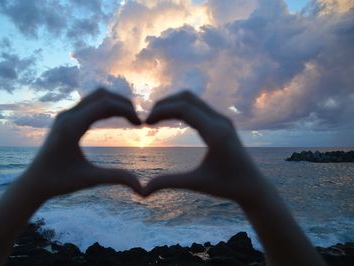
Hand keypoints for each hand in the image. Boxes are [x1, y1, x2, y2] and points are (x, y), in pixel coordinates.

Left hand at [20, 88, 142, 200]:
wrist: (34, 182)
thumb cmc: (59, 182)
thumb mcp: (90, 180)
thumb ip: (116, 178)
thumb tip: (142, 189)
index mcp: (71, 127)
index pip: (104, 105)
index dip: (126, 110)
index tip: (140, 124)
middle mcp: (67, 116)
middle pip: (101, 95)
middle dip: (123, 103)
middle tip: (137, 119)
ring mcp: (65, 115)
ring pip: (95, 97)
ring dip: (115, 103)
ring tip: (130, 118)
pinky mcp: (65, 118)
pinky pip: (89, 104)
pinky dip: (106, 107)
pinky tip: (116, 119)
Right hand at [143, 91, 268, 205]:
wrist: (252, 185)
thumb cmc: (225, 187)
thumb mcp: (195, 184)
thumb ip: (169, 183)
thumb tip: (142, 191)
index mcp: (216, 133)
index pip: (184, 109)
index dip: (161, 111)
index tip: (145, 123)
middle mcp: (220, 121)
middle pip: (187, 98)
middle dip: (164, 104)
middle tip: (148, 119)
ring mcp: (223, 119)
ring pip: (192, 99)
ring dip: (172, 104)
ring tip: (155, 118)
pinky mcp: (222, 121)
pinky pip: (198, 106)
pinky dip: (181, 108)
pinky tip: (170, 120)